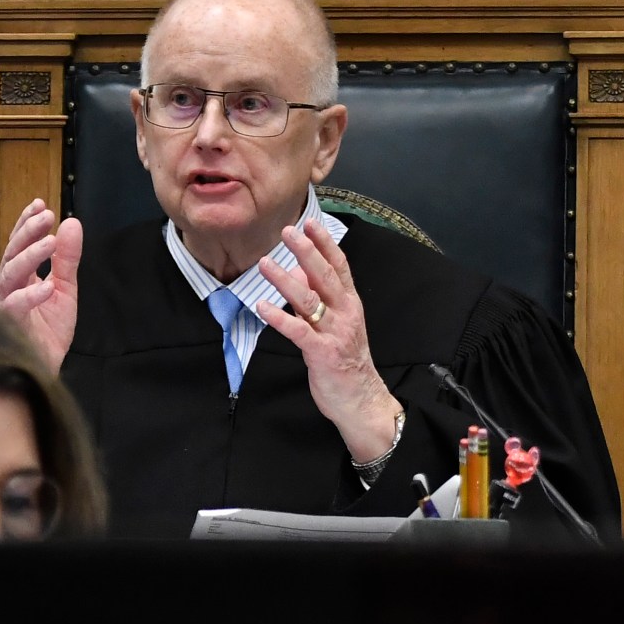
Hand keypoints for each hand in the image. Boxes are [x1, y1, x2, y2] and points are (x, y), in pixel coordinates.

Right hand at [0, 198, 81, 372]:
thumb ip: (67, 259)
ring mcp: (5, 305)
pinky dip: (31, 295)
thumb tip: (72, 223)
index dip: (27, 223)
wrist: (47, 365)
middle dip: (28, 233)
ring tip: (50, 243)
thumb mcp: (65, 288)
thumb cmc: (49, 330)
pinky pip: (16, 307)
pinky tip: (47, 286)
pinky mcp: (10, 325)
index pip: (19, 243)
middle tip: (46, 216)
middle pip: (12, 253)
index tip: (40, 204)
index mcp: (19, 276)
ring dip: (30, 257)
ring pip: (10, 274)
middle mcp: (7, 287)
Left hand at [256, 218, 400, 463]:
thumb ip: (318, 300)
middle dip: (306, 252)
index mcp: (350, 304)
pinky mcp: (322, 353)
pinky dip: (279, 317)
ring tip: (265, 264)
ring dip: (285, 280)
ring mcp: (335, 333)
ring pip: (310, 300)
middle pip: (325, 276)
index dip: (324, 243)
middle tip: (287, 232)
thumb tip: (297, 272)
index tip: (310, 222)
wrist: (361, 400)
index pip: (339, 266)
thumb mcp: (336, 325)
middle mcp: (345, 314)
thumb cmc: (346, 361)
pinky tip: (262, 306)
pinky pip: (298, 331)